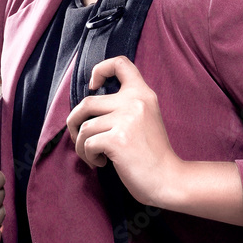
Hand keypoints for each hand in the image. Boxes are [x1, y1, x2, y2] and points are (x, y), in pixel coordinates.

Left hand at [66, 56, 182, 207]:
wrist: (168, 178)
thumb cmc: (152, 153)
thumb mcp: (146, 118)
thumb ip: (126, 105)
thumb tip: (87, 106)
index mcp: (143, 94)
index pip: (120, 63)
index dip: (100, 70)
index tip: (94, 86)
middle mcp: (135, 101)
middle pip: (87, 101)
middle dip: (74, 121)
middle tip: (80, 136)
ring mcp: (127, 120)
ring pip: (84, 127)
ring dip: (81, 145)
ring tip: (95, 155)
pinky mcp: (117, 140)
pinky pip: (87, 144)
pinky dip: (88, 156)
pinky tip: (102, 163)